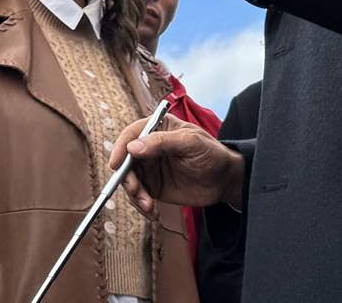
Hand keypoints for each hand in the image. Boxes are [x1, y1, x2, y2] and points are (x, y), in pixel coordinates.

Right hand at [111, 112, 245, 213]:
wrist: (225, 180)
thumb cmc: (211, 154)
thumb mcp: (190, 142)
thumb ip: (162, 142)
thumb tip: (132, 148)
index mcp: (157, 128)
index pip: (131, 134)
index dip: (120, 148)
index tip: (116, 164)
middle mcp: (148, 147)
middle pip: (125, 160)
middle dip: (127, 177)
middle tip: (136, 191)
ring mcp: (150, 168)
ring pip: (129, 180)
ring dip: (134, 194)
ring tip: (148, 205)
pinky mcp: (154, 186)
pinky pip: (139, 195)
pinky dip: (141, 205)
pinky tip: (152, 212)